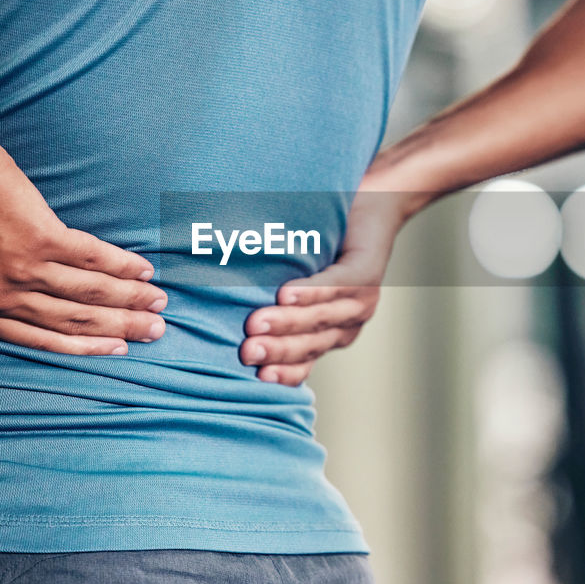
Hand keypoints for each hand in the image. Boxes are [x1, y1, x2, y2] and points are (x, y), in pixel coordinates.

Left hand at [0, 127, 166, 355]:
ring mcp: (21, 268)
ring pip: (86, 296)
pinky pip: (90, 258)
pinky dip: (120, 266)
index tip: (110, 348)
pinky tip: (144, 271)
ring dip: (128, 302)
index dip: (77, 346)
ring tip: (160, 306)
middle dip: (116, 329)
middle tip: (153, 332)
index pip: (32, 337)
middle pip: (69, 321)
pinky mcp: (41, 236)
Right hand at [239, 186, 407, 384]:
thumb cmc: (321, 246)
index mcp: (325, 336)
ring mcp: (359, 302)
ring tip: (257, 323)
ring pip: (321, 318)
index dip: (283, 373)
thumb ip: (269, 301)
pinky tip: (287, 293)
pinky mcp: (367, 273)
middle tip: (246, 351)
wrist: (372, 205)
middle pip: (309, 344)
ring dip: (288, 322)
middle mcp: (344, 326)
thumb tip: (212, 311)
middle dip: (277, 349)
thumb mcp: (293, 281)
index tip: (256, 378)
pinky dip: (313, 292)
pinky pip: (338, 285)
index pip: (303, 363)